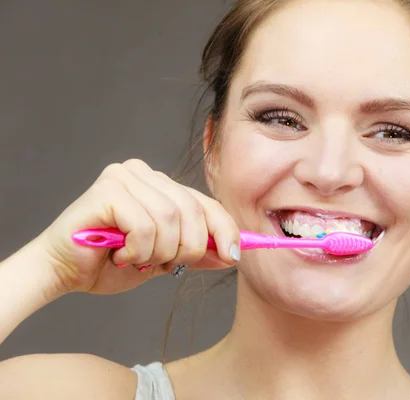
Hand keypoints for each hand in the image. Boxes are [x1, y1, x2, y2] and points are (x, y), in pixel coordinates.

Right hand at [37, 159, 238, 294]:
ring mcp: (124, 177)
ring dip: (159, 252)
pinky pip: (145, 225)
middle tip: (165, 265)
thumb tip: (232, 254)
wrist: (63, 273)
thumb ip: (196, 252)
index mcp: (159, 184)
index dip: (224, 230)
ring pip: (170, 218)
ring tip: (136, 259)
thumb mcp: (164, 259)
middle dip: (187, 247)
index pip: (205, 203)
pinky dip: (139, 249)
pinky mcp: (107, 190)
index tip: (233, 256)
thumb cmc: (109, 263)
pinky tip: (120, 254)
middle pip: (192, 210)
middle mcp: (143, 173)